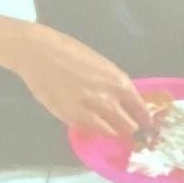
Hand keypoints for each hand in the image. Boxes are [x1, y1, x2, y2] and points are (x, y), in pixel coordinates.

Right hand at [0, 23, 147, 136]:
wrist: (37, 52)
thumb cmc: (69, 50)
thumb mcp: (101, 63)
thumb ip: (114, 84)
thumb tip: (125, 100)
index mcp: (117, 82)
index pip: (140, 108)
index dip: (144, 118)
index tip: (146, 122)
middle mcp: (106, 99)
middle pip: (127, 126)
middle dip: (130, 127)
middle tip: (128, 127)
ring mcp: (87, 110)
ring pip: (109, 132)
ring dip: (112, 131)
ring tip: (111, 128)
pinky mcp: (69, 117)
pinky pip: (88, 130)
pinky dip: (93, 129)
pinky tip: (92, 124)